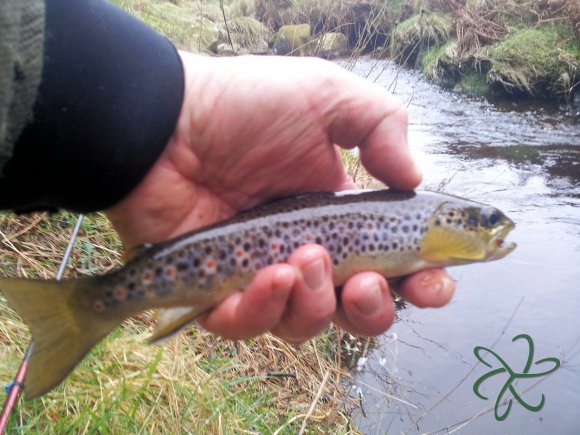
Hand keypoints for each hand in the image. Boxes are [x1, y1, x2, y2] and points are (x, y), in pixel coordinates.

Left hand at [105, 53, 454, 342]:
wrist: (165, 122)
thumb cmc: (245, 106)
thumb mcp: (326, 96)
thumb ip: (382, 126)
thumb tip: (415, 178)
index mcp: (338, 214)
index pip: (390, 262)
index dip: (419, 282)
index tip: (433, 286)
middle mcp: (306, 250)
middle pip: (354, 310)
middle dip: (371, 310)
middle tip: (364, 283)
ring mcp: (262, 273)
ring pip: (304, 323)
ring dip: (314, 304)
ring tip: (300, 259)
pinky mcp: (216, 290)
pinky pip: (246, 325)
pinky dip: (260, 310)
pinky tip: (265, 276)